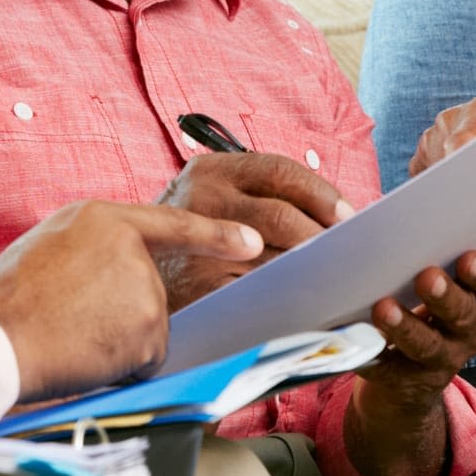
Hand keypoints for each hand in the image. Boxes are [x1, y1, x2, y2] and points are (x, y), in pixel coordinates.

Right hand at [0, 199, 262, 402]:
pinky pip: (146, 357)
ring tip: (70, 333)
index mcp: (101, 218)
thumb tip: (120, 264)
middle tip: (70, 316)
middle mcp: (131, 248)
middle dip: (121, 312)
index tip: (250, 241)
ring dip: (119, 340)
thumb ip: (94, 244)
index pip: (173, 222)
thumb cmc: (7, 298)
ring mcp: (144, 288)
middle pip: (152, 289)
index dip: (216, 234)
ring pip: (149, 326)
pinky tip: (84, 354)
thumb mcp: (50, 243)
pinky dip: (122, 365)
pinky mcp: (150, 331)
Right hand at [153, 152, 351, 310]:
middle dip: (322, 238)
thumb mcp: (212, 200)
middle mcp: (200, 198)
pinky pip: (255, 294)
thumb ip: (262, 198)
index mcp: (212, 170)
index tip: (349, 217)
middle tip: (348, 257)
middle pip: (281, 215)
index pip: (280, 171)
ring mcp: (195, 243)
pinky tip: (300, 306)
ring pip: (273, 257)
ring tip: (332, 281)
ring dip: (309, 273)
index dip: (322, 194)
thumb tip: (337, 218)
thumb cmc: (187, 240)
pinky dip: (285, 300)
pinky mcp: (197, 286)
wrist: (125, 273)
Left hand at [342, 252, 475, 475]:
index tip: (467, 257)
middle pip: (462, 314)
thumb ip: (443, 247)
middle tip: (427, 277)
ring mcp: (439, 361)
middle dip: (446, 295)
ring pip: (426, 345)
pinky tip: (358, 345)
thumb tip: (434, 208)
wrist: (406, 379)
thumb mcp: (441, 280)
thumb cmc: (420, 306)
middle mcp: (466, 332)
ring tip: (384, 308)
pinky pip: (389, 371)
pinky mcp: (406, 383)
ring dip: (406, 326)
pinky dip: (373, 358)